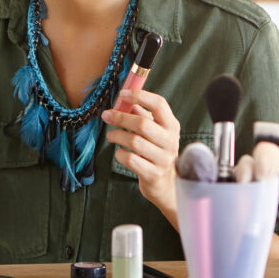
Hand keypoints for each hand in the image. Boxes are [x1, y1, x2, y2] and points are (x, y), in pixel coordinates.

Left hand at [101, 88, 180, 225]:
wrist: (166, 183)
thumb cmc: (156, 150)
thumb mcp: (154, 130)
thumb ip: (141, 114)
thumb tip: (123, 101)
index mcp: (171, 125)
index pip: (159, 104)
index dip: (140, 96)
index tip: (123, 94)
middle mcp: (170, 141)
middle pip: (142, 124)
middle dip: (121, 117)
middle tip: (107, 115)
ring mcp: (163, 159)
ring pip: (134, 141)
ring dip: (117, 135)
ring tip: (111, 135)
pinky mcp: (153, 174)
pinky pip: (130, 159)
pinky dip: (120, 153)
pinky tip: (119, 152)